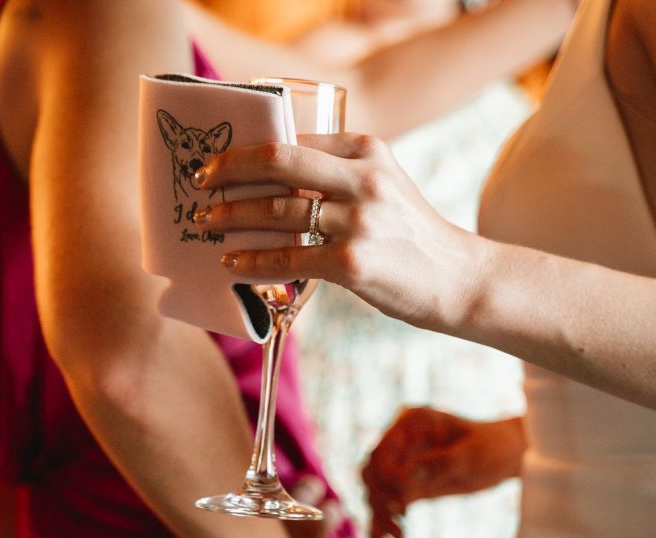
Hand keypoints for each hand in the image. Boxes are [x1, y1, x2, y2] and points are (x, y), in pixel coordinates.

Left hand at [193, 133, 491, 332]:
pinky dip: (252, 260)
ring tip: (206, 223)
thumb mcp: (383, 186)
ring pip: (277, 211)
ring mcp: (359, 221)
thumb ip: (336, 175)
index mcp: (368, 151)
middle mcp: (364, 179)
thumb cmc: (410, 236)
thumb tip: (268, 178)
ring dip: (231, 217)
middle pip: (278, 162)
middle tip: (199, 183)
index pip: (293, 140)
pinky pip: (287, 258)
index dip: (246, 150)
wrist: (456, 279)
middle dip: (229, 171)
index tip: (217, 162)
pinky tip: (231, 263)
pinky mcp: (352, 262)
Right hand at [361, 406, 525, 537]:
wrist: (507, 456)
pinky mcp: (410, 485)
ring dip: (380, 515)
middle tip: (398, 521)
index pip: (382, 451)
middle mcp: (401, 441)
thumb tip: (406, 475)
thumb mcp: (472, 454)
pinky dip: (382, 524)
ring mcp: (403, 463)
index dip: (387, 476)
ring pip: (376, 491)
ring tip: (399, 537)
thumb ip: (440, 462)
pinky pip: (388, 504)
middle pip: (372, 471)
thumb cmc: (494, 447)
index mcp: (411, 423)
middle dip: (380, 498)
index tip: (404, 498)